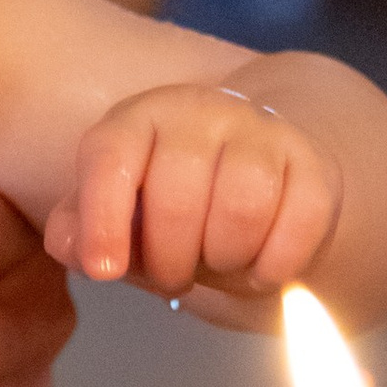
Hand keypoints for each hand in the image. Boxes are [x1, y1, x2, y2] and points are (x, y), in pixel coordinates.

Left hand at [46, 83, 340, 303]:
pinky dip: (277, 265)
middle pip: (177, 199)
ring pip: (243, 208)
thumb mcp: (119, 215)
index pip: (111, 156)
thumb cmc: (176, 203)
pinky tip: (262, 268)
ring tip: (220, 266)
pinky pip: (301, 222)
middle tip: (176, 275)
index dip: (102, 219)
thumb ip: (82, 231)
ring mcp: (262, 130)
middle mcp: (199, 111)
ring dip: (227, 262)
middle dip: (171, 261)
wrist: (265, 172)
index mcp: (138, 118)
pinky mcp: (314, 162)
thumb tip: (72, 247)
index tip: (105, 271)